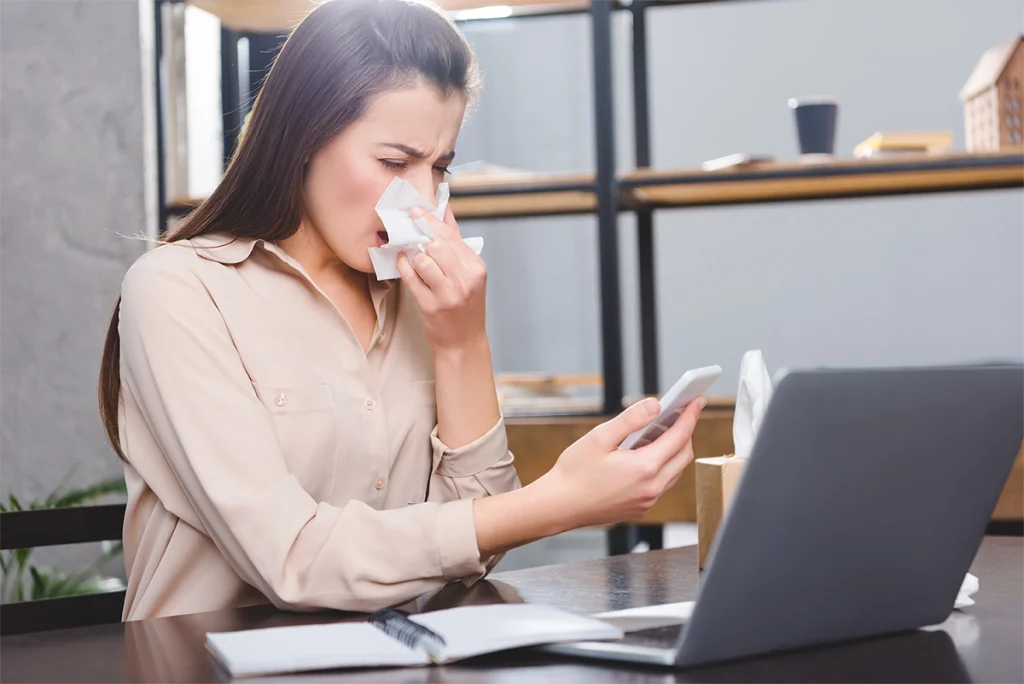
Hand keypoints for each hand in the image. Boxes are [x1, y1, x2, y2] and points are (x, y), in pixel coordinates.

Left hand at [396, 205, 486, 350]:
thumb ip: (456, 240)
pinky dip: (404, 267)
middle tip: (412, 236)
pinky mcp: (430, 306)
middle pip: (436, 246)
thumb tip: (445, 210)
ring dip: (415, 257)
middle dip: (422, 239)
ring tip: (415, 258)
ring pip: (423, 260)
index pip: (451, 236)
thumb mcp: (468, 272)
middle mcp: (464, 280)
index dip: (430, 221)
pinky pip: (411, 278)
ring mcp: (447, 294)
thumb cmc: (465, 304)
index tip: (416, 211)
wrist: (464, 341)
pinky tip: (402, 261)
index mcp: (476, 268)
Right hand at [543, 396, 704, 527]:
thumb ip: (631, 419)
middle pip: (684, 455)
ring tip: (660, 432)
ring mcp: (647, 501)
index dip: (690, 416)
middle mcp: (652, 488)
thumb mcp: (599, 437)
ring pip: (674, 471)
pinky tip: (645, 454)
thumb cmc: (574, 472)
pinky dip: (662, 466)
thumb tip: (655, 405)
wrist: (559, 506)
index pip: (680, 437)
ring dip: (674, 450)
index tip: (697, 401)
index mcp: (644, 467)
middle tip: (679, 414)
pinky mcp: (640, 508)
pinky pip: (662, 484)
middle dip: (686, 432)